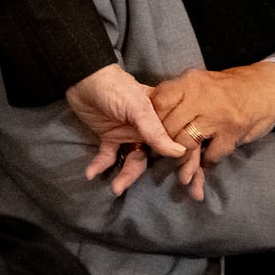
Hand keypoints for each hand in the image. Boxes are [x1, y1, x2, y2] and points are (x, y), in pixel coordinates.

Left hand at [67, 64, 190, 192]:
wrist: (83, 77)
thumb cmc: (116, 86)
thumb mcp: (138, 107)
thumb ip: (156, 131)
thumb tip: (179, 153)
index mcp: (162, 118)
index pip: (180, 143)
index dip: (189, 163)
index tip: (191, 184)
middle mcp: (148, 130)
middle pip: (161, 157)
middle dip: (169, 176)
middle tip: (182, 197)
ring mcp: (128, 135)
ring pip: (133, 162)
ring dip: (125, 176)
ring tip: (115, 188)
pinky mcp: (108, 138)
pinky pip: (107, 157)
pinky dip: (100, 166)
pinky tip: (91, 173)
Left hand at [149, 63, 274, 165]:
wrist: (268, 88)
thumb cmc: (228, 89)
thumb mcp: (200, 83)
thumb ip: (178, 97)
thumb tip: (149, 116)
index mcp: (189, 82)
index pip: (158, 103)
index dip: (152, 121)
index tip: (152, 132)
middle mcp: (201, 96)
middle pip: (168, 127)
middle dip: (164, 144)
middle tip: (164, 152)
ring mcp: (217, 115)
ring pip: (185, 144)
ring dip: (183, 158)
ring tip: (183, 162)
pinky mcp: (232, 132)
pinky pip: (210, 155)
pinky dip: (208, 161)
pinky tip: (208, 158)